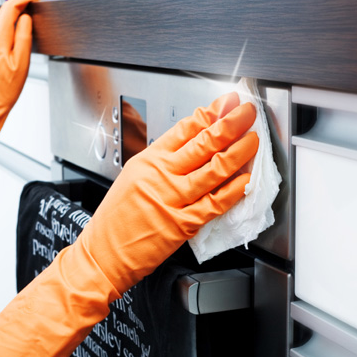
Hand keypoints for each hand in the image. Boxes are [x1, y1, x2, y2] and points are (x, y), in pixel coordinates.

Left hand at [0, 0, 49, 198]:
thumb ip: (23, 37)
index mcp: (0, 37)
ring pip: (5, 13)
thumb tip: (26, 18)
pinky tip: (22, 17)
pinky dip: (15, 14)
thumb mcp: (21, 62)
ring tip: (35, 1)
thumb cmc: (6, 88)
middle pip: (8, 6)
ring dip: (20, 4)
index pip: (13, 6)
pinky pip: (5, 21)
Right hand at [86, 91, 258, 292]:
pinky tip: (246, 181)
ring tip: (253, 141)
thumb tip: (193, 145)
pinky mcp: (182, 224)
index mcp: (148, 160)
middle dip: (231, 123)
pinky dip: (233, 191)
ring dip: (238, 152)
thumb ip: (161, 161)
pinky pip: (214, 204)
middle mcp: (161, 175)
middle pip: (204, 142)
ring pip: (214, 169)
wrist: (103, 253)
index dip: (211, 112)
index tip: (227, 103)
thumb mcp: (132, 177)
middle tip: (247, 113)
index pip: (185, 128)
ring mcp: (173, 199)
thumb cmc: (115, 219)